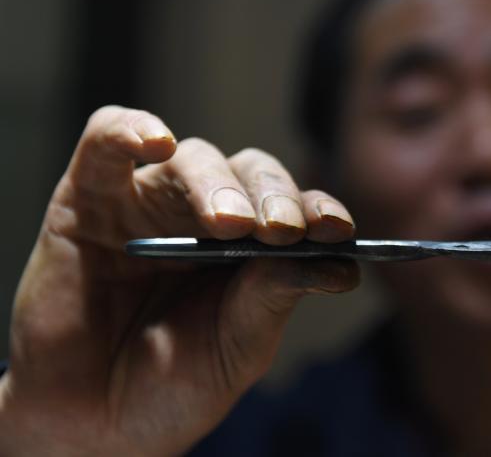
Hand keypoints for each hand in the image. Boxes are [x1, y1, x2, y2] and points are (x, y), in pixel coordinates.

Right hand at [0, 105, 358, 455]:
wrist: (90, 422)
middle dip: (274, 196)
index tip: (338, 230)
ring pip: (194, 159)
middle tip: (282, 230)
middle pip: (252, 174)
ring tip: (231, 224)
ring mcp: (148, 202)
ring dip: (219, 184)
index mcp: (252, 246)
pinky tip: (157, 141)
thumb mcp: (237, 348)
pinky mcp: (86, 197)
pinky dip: (130, 129)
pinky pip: (105, 142)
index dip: (318, 209)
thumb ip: (275, 298)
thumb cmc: (171, 386)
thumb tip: (341, 263)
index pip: (295, 208)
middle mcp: (204, 214)